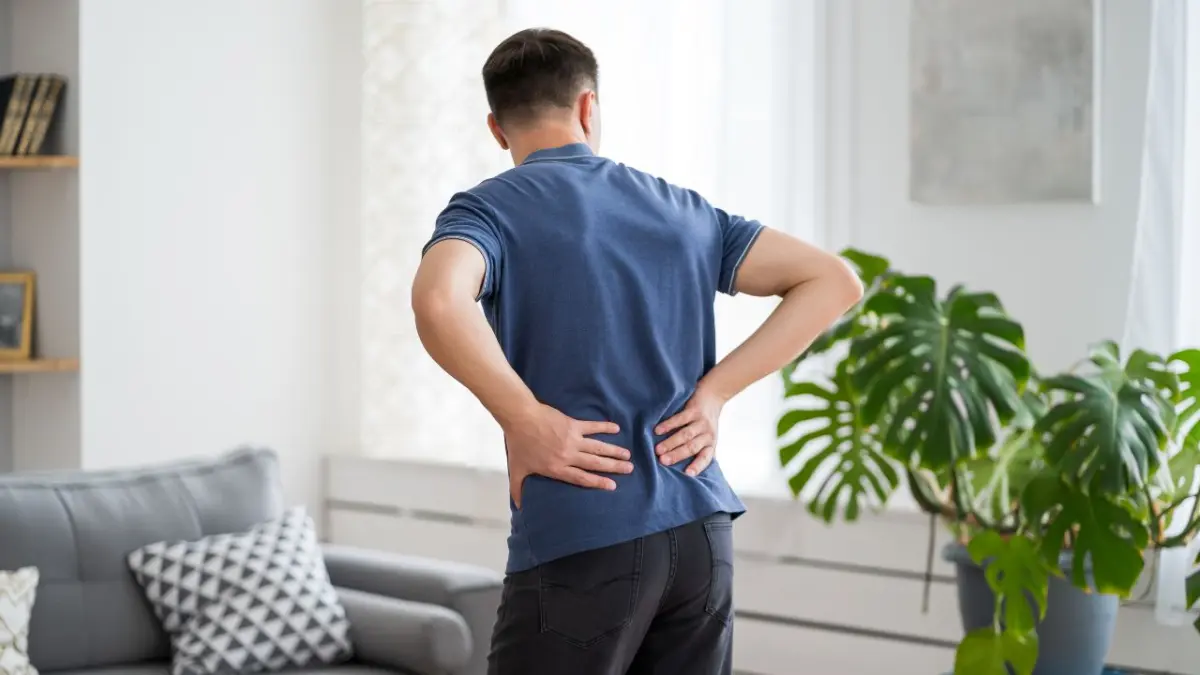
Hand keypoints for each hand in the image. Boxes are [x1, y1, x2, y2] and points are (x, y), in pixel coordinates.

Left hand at [503, 404, 633, 507]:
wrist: (521, 418)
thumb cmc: (519, 444)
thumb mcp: (517, 470)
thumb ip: (518, 489)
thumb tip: (518, 507)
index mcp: (558, 468)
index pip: (582, 478)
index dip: (598, 482)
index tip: (613, 485)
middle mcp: (569, 455)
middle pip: (595, 463)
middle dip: (614, 467)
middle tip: (629, 469)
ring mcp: (573, 439)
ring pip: (598, 447)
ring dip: (614, 451)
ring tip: (627, 454)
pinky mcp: (573, 425)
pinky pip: (593, 427)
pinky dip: (605, 427)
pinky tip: (617, 428)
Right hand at [654, 385, 725, 475]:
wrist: (714, 395)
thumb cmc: (706, 422)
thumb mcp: (708, 438)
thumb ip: (700, 451)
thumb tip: (686, 471)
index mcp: (710, 444)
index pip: (705, 458)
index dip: (697, 466)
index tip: (687, 474)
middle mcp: (707, 434)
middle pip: (691, 447)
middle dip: (676, 455)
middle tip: (662, 461)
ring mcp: (701, 422)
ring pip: (686, 435)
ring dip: (671, 442)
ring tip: (657, 449)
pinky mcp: (694, 410)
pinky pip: (680, 419)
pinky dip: (668, 425)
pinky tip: (657, 430)